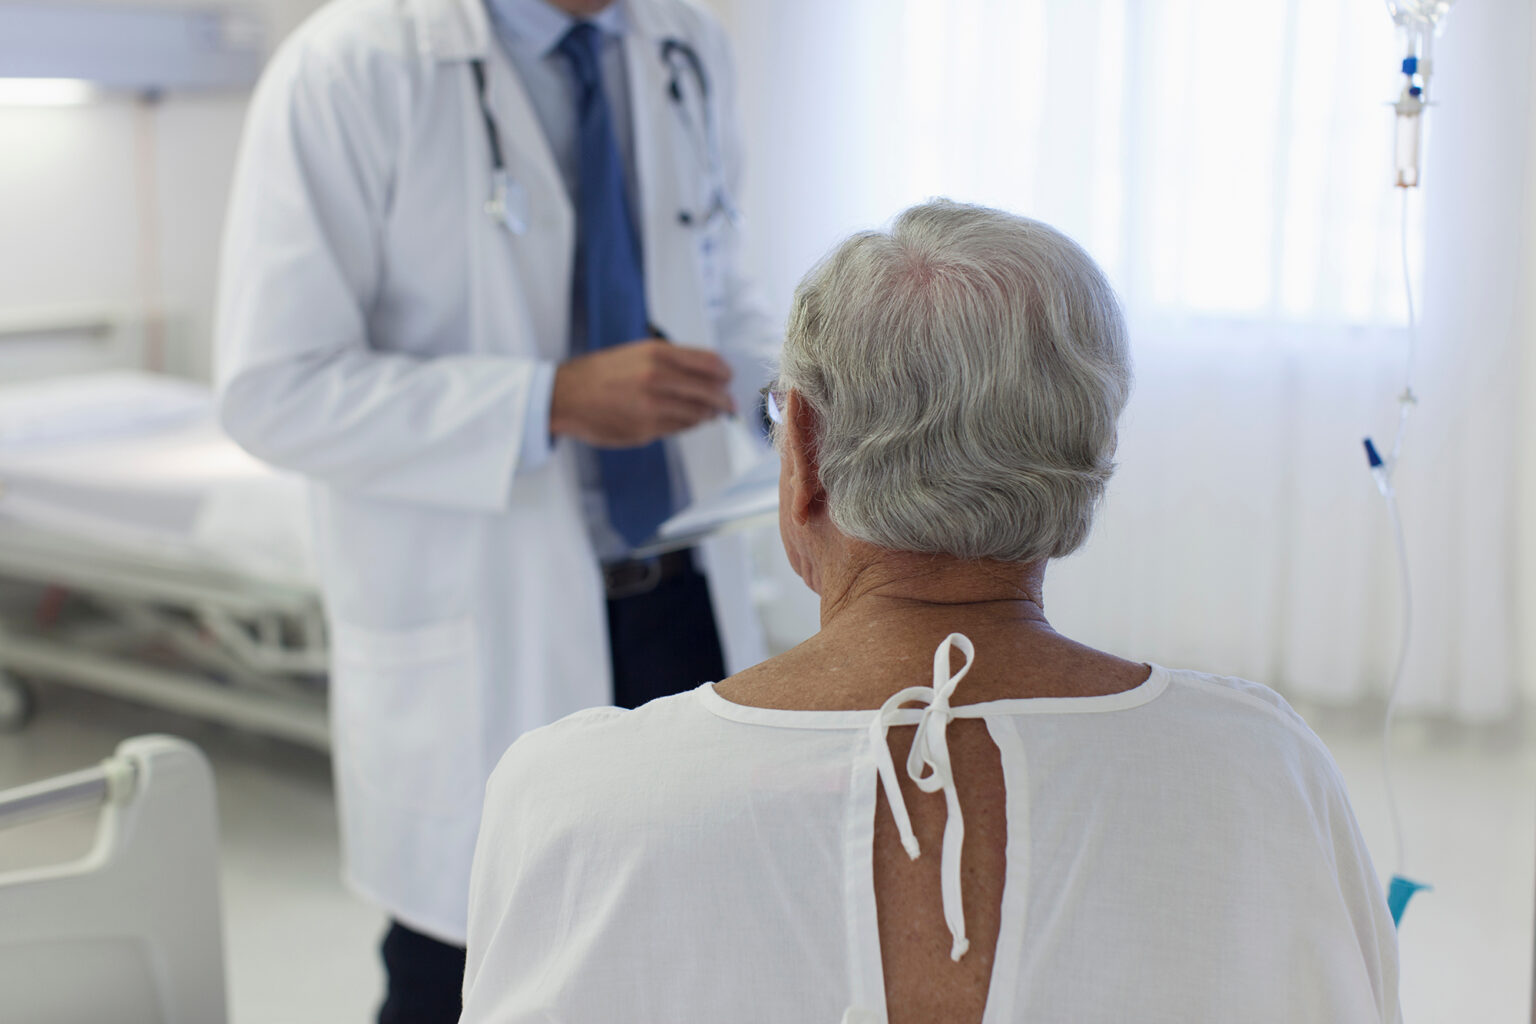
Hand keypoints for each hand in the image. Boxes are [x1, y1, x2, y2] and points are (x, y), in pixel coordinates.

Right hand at [550, 338, 735, 447]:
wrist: (564, 396)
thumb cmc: (599, 374)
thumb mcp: (636, 353)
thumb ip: (671, 361)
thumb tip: (706, 374)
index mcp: (656, 354)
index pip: (708, 363)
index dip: (724, 372)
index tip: (729, 378)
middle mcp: (656, 379)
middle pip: (709, 392)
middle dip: (724, 400)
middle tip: (730, 404)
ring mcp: (652, 407)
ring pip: (697, 413)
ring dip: (708, 415)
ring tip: (711, 414)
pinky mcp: (646, 430)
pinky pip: (679, 428)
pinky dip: (689, 425)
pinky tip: (688, 421)